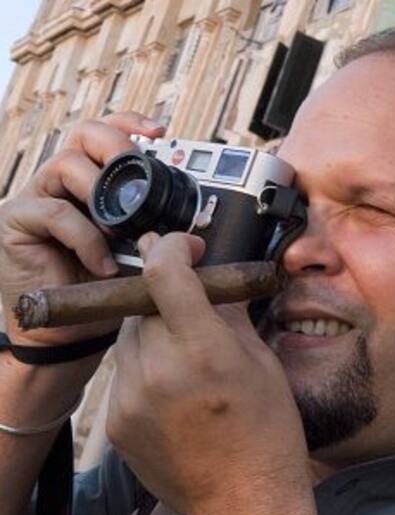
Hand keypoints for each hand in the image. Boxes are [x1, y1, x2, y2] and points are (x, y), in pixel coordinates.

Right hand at [0, 112, 165, 346]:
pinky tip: (102, 264)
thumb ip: (157, 234)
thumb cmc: (104, 287)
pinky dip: (86, 238)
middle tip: (138, 179)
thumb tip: (195, 237)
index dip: (130, 123)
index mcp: (92, 180)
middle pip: (84, 133)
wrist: (71, 329)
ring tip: (120, 234)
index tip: (160, 131)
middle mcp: (62, 181)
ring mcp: (37, 196)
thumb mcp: (137, 253)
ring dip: (101, 196)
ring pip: (66, 165)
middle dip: (117, 147)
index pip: (106, 133)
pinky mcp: (16, 220)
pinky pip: (55, 212)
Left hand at [107, 232, 319, 514]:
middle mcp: (159, 371)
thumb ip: (230, 314)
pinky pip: (124, 372)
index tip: (187, 248)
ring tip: (186, 354)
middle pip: (144, 302)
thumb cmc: (267, 432)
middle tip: (195, 307)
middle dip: (168, 294)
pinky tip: (174, 386)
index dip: (173, 247)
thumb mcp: (262, 363)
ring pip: (129, 335)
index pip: (164, 273)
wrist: (244, 500)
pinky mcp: (116, 422)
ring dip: (154, 329)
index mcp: (204, 351)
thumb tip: (215, 278)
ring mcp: (131, 399)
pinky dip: (146, 365)